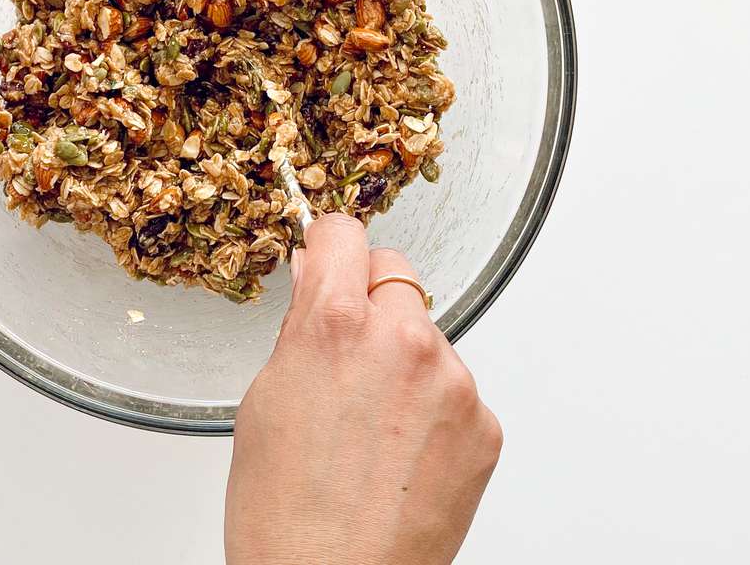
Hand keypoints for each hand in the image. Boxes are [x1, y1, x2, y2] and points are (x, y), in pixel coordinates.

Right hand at [226, 215, 502, 564]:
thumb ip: (301, 329)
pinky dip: (433, 409)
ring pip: (427, 335)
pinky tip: (400, 453)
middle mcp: (403, 341)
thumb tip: (315, 281)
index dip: (329, 245)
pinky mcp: (483, 425)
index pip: (344, 235)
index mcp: (336, 325)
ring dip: (405, 359)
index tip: (327, 255)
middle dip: (369, 300)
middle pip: (394, 275)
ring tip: (370, 426)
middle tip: (347, 353)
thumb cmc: (286, 513)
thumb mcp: (265, 401)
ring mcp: (452, 383)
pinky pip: (456, 389)